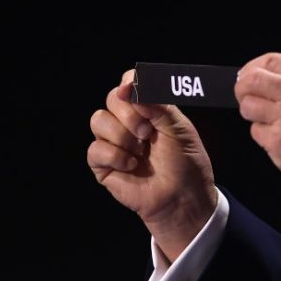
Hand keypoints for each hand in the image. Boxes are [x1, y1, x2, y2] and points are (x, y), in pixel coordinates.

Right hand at [88, 69, 216, 261]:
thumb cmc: (185, 163)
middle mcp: (127, 121)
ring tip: (141, 152)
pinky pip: (95, 149)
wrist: (182, 197)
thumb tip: (131, 87)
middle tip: (148, 133)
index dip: (130, 83)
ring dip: (123, 136)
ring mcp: (113, 141)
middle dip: (130, 114)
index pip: (130, 83)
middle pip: (112, 98)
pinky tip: (131, 166)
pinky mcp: (102, 164)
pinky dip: (115, 156)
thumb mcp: (179, 128)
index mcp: (148, 109)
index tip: (134, 90)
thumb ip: (159, 105)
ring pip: (98, 120)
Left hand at [235, 53, 280, 219]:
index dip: (252, 69)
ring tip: (275, 124)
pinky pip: (255, 131)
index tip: (247, 78)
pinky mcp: (280, 140)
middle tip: (250, 101)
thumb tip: (256, 76)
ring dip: (254, 116)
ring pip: (248, 106)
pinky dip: (264, 138)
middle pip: (251, 80)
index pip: (269, 60)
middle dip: (243, 91)